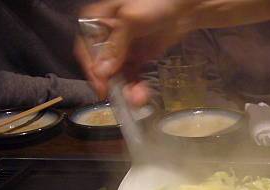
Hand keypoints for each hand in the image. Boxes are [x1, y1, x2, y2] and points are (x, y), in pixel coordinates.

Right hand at [74, 0, 194, 102]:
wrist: (183, 7)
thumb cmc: (153, 2)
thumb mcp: (131, 19)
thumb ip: (116, 45)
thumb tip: (102, 71)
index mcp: (97, 21)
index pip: (86, 50)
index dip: (92, 70)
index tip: (101, 87)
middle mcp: (106, 38)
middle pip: (102, 67)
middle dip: (112, 85)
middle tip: (122, 99)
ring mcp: (122, 50)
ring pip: (117, 76)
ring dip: (126, 90)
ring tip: (138, 100)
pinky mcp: (137, 59)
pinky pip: (132, 77)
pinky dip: (137, 88)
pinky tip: (142, 95)